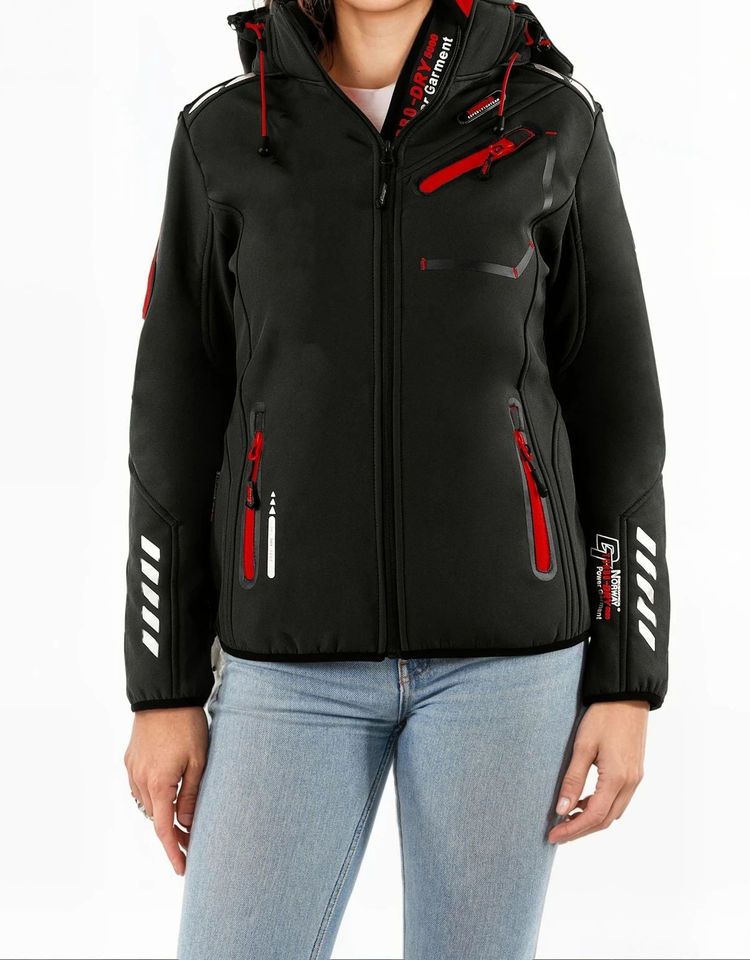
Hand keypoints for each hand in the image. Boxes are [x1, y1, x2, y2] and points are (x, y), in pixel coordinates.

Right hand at [124, 707, 207, 873]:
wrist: (164, 695)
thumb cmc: (186, 725)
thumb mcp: (198, 760)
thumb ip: (191, 794)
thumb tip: (188, 823)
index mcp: (158, 784)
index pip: (164, 829)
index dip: (173, 851)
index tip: (183, 868)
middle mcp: (140, 780)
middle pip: (155, 818)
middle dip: (173, 835)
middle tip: (193, 845)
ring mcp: (132, 769)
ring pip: (148, 803)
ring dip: (163, 815)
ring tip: (184, 822)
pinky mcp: (130, 759)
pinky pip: (140, 787)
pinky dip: (154, 797)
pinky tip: (167, 796)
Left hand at [548, 700, 647, 844]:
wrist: (627, 696)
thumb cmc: (604, 716)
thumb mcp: (583, 746)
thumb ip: (573, 779)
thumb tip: (562, 810)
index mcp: (618, 778)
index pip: (594, 817)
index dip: (573, 830)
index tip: (553, 836)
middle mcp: (631, 783)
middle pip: (605, 820)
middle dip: (581, 830)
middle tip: (557, 833)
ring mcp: (635, 778)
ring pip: (613, 812)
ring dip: (591, 819)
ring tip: (566, 818)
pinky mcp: (635, 772)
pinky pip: (618, 800)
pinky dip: (600, 807)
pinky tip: (583, 801)